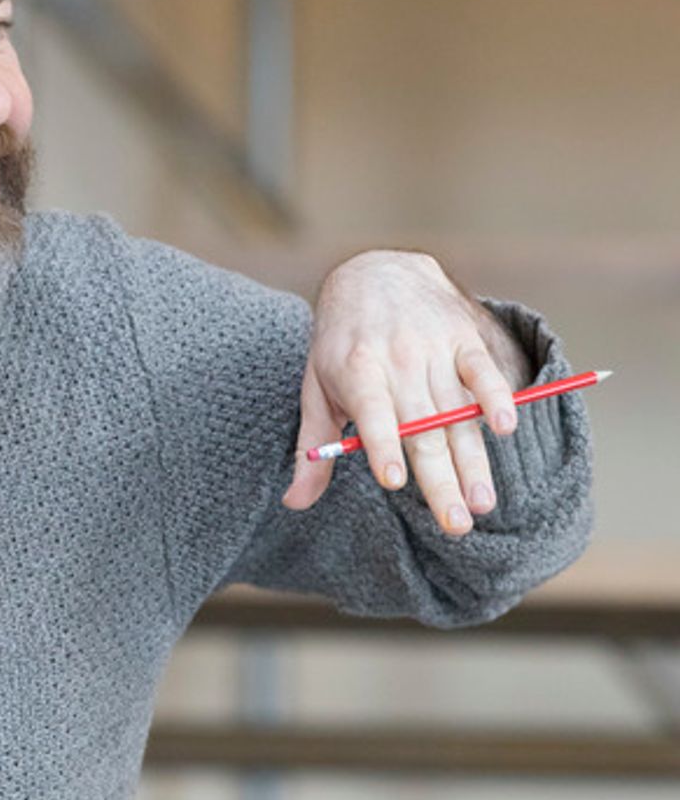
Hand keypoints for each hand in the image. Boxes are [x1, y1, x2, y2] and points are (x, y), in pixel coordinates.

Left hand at [281, 250, 530, 536]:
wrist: (377, 273)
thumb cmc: (342, 345)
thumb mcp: (316, 388)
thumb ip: (313, 447)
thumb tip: (293, 503)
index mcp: (356, 371)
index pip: (372, 412)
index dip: (383, 444)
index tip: (394, 480)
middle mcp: (397, 360)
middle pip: (422, 428)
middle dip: (440, 480)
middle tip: (455, 526)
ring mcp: (433, 348)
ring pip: (456, 414)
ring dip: (473, 461)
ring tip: (481, 503)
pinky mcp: (464, 339)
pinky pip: (483, 371)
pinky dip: (497, 397)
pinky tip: (506, 428)